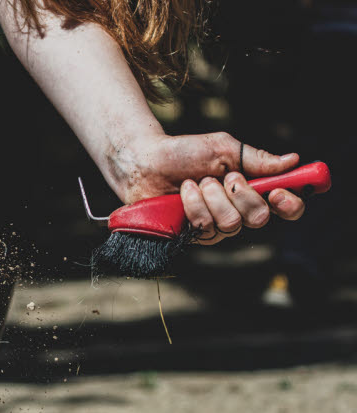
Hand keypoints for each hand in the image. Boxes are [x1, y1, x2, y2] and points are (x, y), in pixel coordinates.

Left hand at [108, 132, 304, 244]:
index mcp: (251, 190)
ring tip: (197, 181)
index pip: (286, 208)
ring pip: (231, 223)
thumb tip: (292, 161)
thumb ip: (256, 158)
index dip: (290, 204)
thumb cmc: (184, 153)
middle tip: (226, 177)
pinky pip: (206, 227)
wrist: (146, 161)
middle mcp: (237, 212)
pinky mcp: (193, 236)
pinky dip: (194, 203)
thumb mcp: (223, 149)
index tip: (279, 192)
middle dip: (242, 194)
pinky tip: (184, 192)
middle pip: (260, 218)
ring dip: (213, 196)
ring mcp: (215, 227)